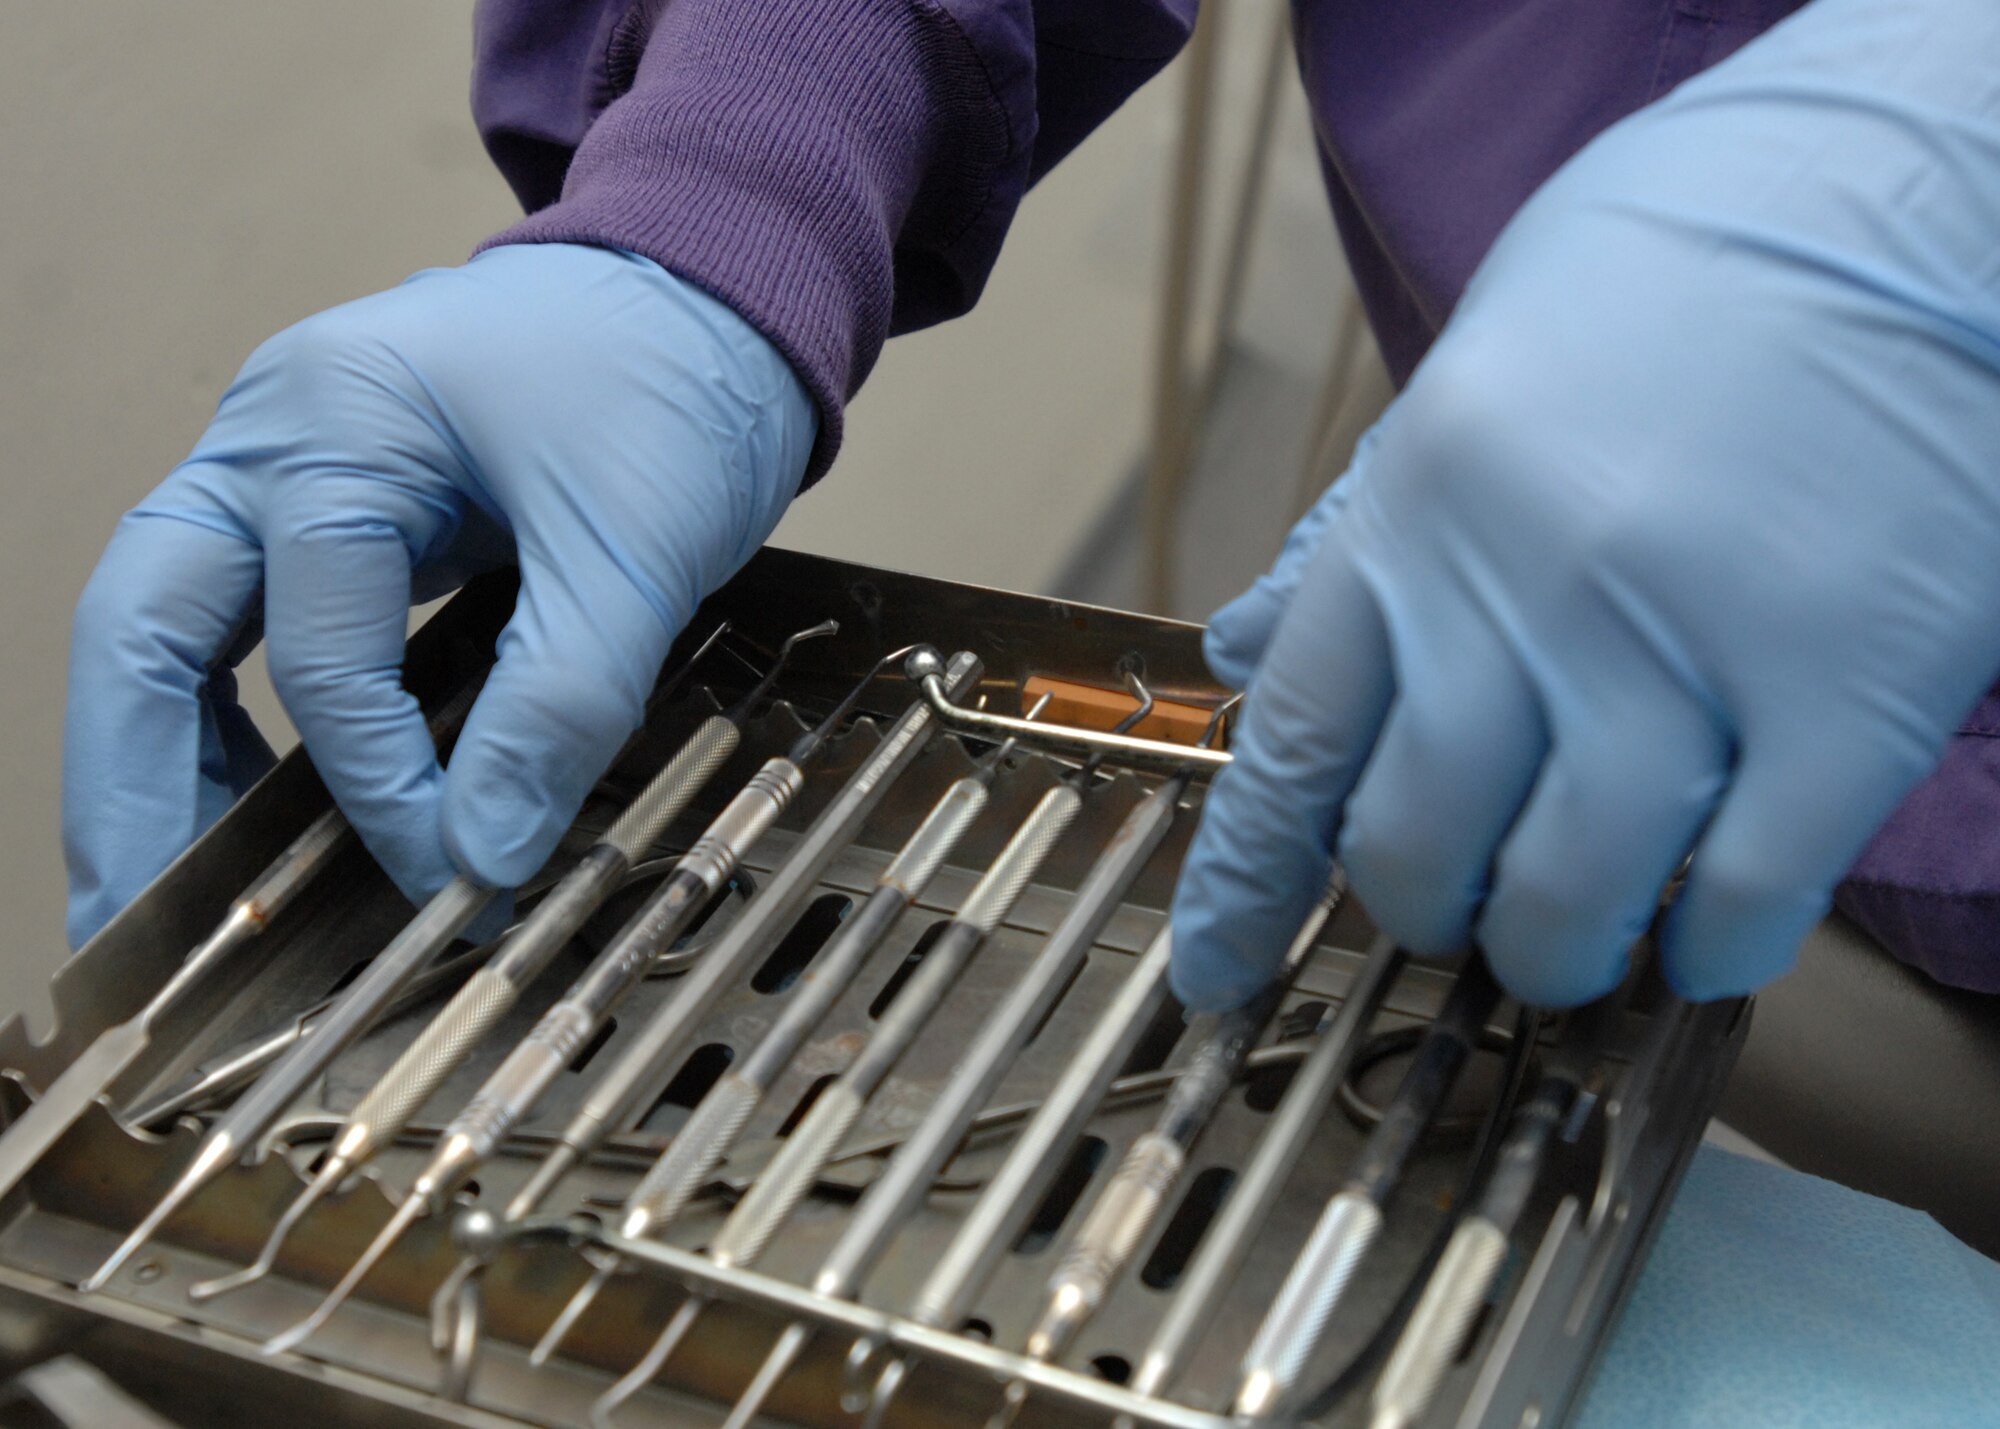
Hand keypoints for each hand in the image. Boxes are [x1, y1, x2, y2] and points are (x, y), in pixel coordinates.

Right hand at [65, 244, 814, 946]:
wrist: (710, 299)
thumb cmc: (670, 377)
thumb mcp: (636, 546)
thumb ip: (562, 701)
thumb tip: (486, 853)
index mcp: (335, 420)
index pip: (319, 653)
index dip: (380, 787)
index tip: (450, 882)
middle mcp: (275, 440)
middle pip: (143, 629)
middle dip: (134, 789)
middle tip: (143, 938)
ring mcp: (287, 473)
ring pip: (167, 633)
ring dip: (165, 766)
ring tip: (182, 901)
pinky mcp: (333, 516)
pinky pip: (247, 632)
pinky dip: (242, 725)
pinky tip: (268, 811)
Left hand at [1170, 0, 1999, 1007]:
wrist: (1910, 207)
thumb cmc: (1671, 296)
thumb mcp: (1467, 390)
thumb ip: (1353, 540)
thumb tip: (1238, 656)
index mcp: (1417, 517)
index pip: (1294, 745)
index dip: (1247, 884)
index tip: (1221, 973)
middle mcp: (1525, 591)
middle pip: (1417, 849)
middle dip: (1424, 913)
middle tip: (1461, 906)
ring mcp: (1685, 647)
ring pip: (1569, 901)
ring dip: (1558, 953)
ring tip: (1579, 936)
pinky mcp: (1847, 691)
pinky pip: (1749, 895)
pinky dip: (1715, 947)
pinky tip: (1711, 927)